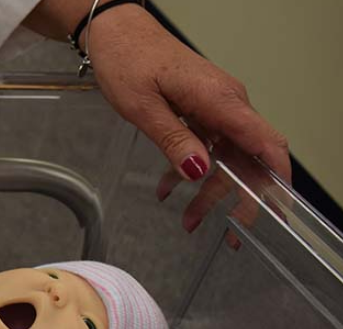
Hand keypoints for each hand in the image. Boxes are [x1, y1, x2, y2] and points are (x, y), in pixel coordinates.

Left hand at [87, 5, 289, 237]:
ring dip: (209, 189)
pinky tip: (169, 188)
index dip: (277, 178)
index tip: (276, 210)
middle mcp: (226, 102)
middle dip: (240, 197)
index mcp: (220, 99)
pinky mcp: (200, 108)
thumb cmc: (128, 60)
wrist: (116, 32)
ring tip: (188, 219)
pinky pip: (205, 144)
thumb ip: (173, 140)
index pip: (264, 142)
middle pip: (247, 156)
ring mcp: (215, 105)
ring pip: (224, 155)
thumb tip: (199, 171)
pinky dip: (189, 167)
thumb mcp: (143, 107)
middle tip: (228, 232)